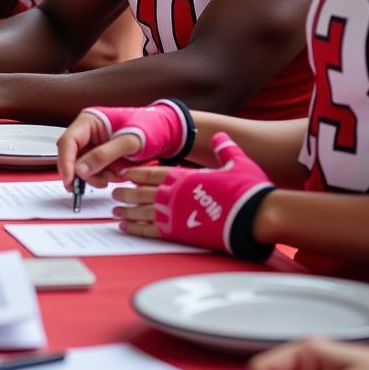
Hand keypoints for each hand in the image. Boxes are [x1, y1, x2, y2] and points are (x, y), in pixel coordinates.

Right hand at [57, 100, 193, 190]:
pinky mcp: (100, 155)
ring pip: (82, 166)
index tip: (70, 180)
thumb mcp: (128, 141)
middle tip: (99, 183)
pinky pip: (93, 170)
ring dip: (96, 176)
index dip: (66, 162)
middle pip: (72, 156)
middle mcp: (88, 132)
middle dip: (84, 172)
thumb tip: (80, 169)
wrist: (165, 132)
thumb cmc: (150, 127)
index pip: (68, 142)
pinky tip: (116, 175)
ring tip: (115, 176)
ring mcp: (93, 144)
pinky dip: (103, 176)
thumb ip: (104, 155)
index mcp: (90, 120)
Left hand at [116, 132, 274, 260]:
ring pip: (142, 211)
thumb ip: (225, 149)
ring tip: (115, 212)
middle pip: (142, 192)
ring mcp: (174, 213)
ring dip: (127, 211)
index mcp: (185, 176)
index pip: (153, 173)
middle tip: (114, 194)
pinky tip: (125, 228)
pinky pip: (151, 230)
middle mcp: (174, 193)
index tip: (124, 174)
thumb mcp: (236, 162)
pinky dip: (136, 229)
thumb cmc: (246, 189)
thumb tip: (222, 136)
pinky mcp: (179, 232)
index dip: (137, 173)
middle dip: (127, 193)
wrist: (254, 215)